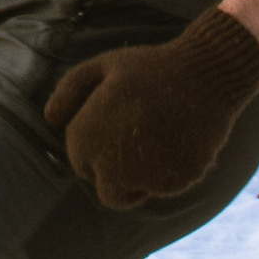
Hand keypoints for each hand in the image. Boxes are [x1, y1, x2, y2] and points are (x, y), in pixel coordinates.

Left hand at [45, 7, 258, 212]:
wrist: (207, 72)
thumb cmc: (150, 67)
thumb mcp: (102, 66)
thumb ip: (70, 90)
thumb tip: (51, 120)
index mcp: (87, 137)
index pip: (82, 164)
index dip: (98, 147)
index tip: (116, 126)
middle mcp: (111, 164)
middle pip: (108, 192)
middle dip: (118, 174)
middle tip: (137, 142)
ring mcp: (145, 176)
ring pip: (138, 193)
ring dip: (144, 175)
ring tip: (160, 136)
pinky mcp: (177, 181)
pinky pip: (167, 187)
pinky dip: (170, 172)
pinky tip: (179, 140)